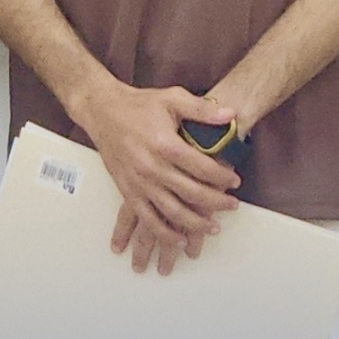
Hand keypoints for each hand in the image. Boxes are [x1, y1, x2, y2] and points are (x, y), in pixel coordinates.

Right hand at [68, 76, 241, 272]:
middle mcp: (152, 167)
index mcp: (165, 144)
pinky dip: (164, 233)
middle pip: (191, 193)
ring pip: (171, 212)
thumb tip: (231, 114)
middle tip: (232, 205)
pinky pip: (147, 219)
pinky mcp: (127, 191)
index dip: (222, 176)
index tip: (235, 181)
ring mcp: (139, 182)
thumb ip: (202, 109)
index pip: (202, 167)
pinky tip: (179, 240)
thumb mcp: (173, 98)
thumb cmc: (138, 105)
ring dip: (195, 224)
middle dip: (216, 202)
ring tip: (213, 227)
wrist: (103, 111)